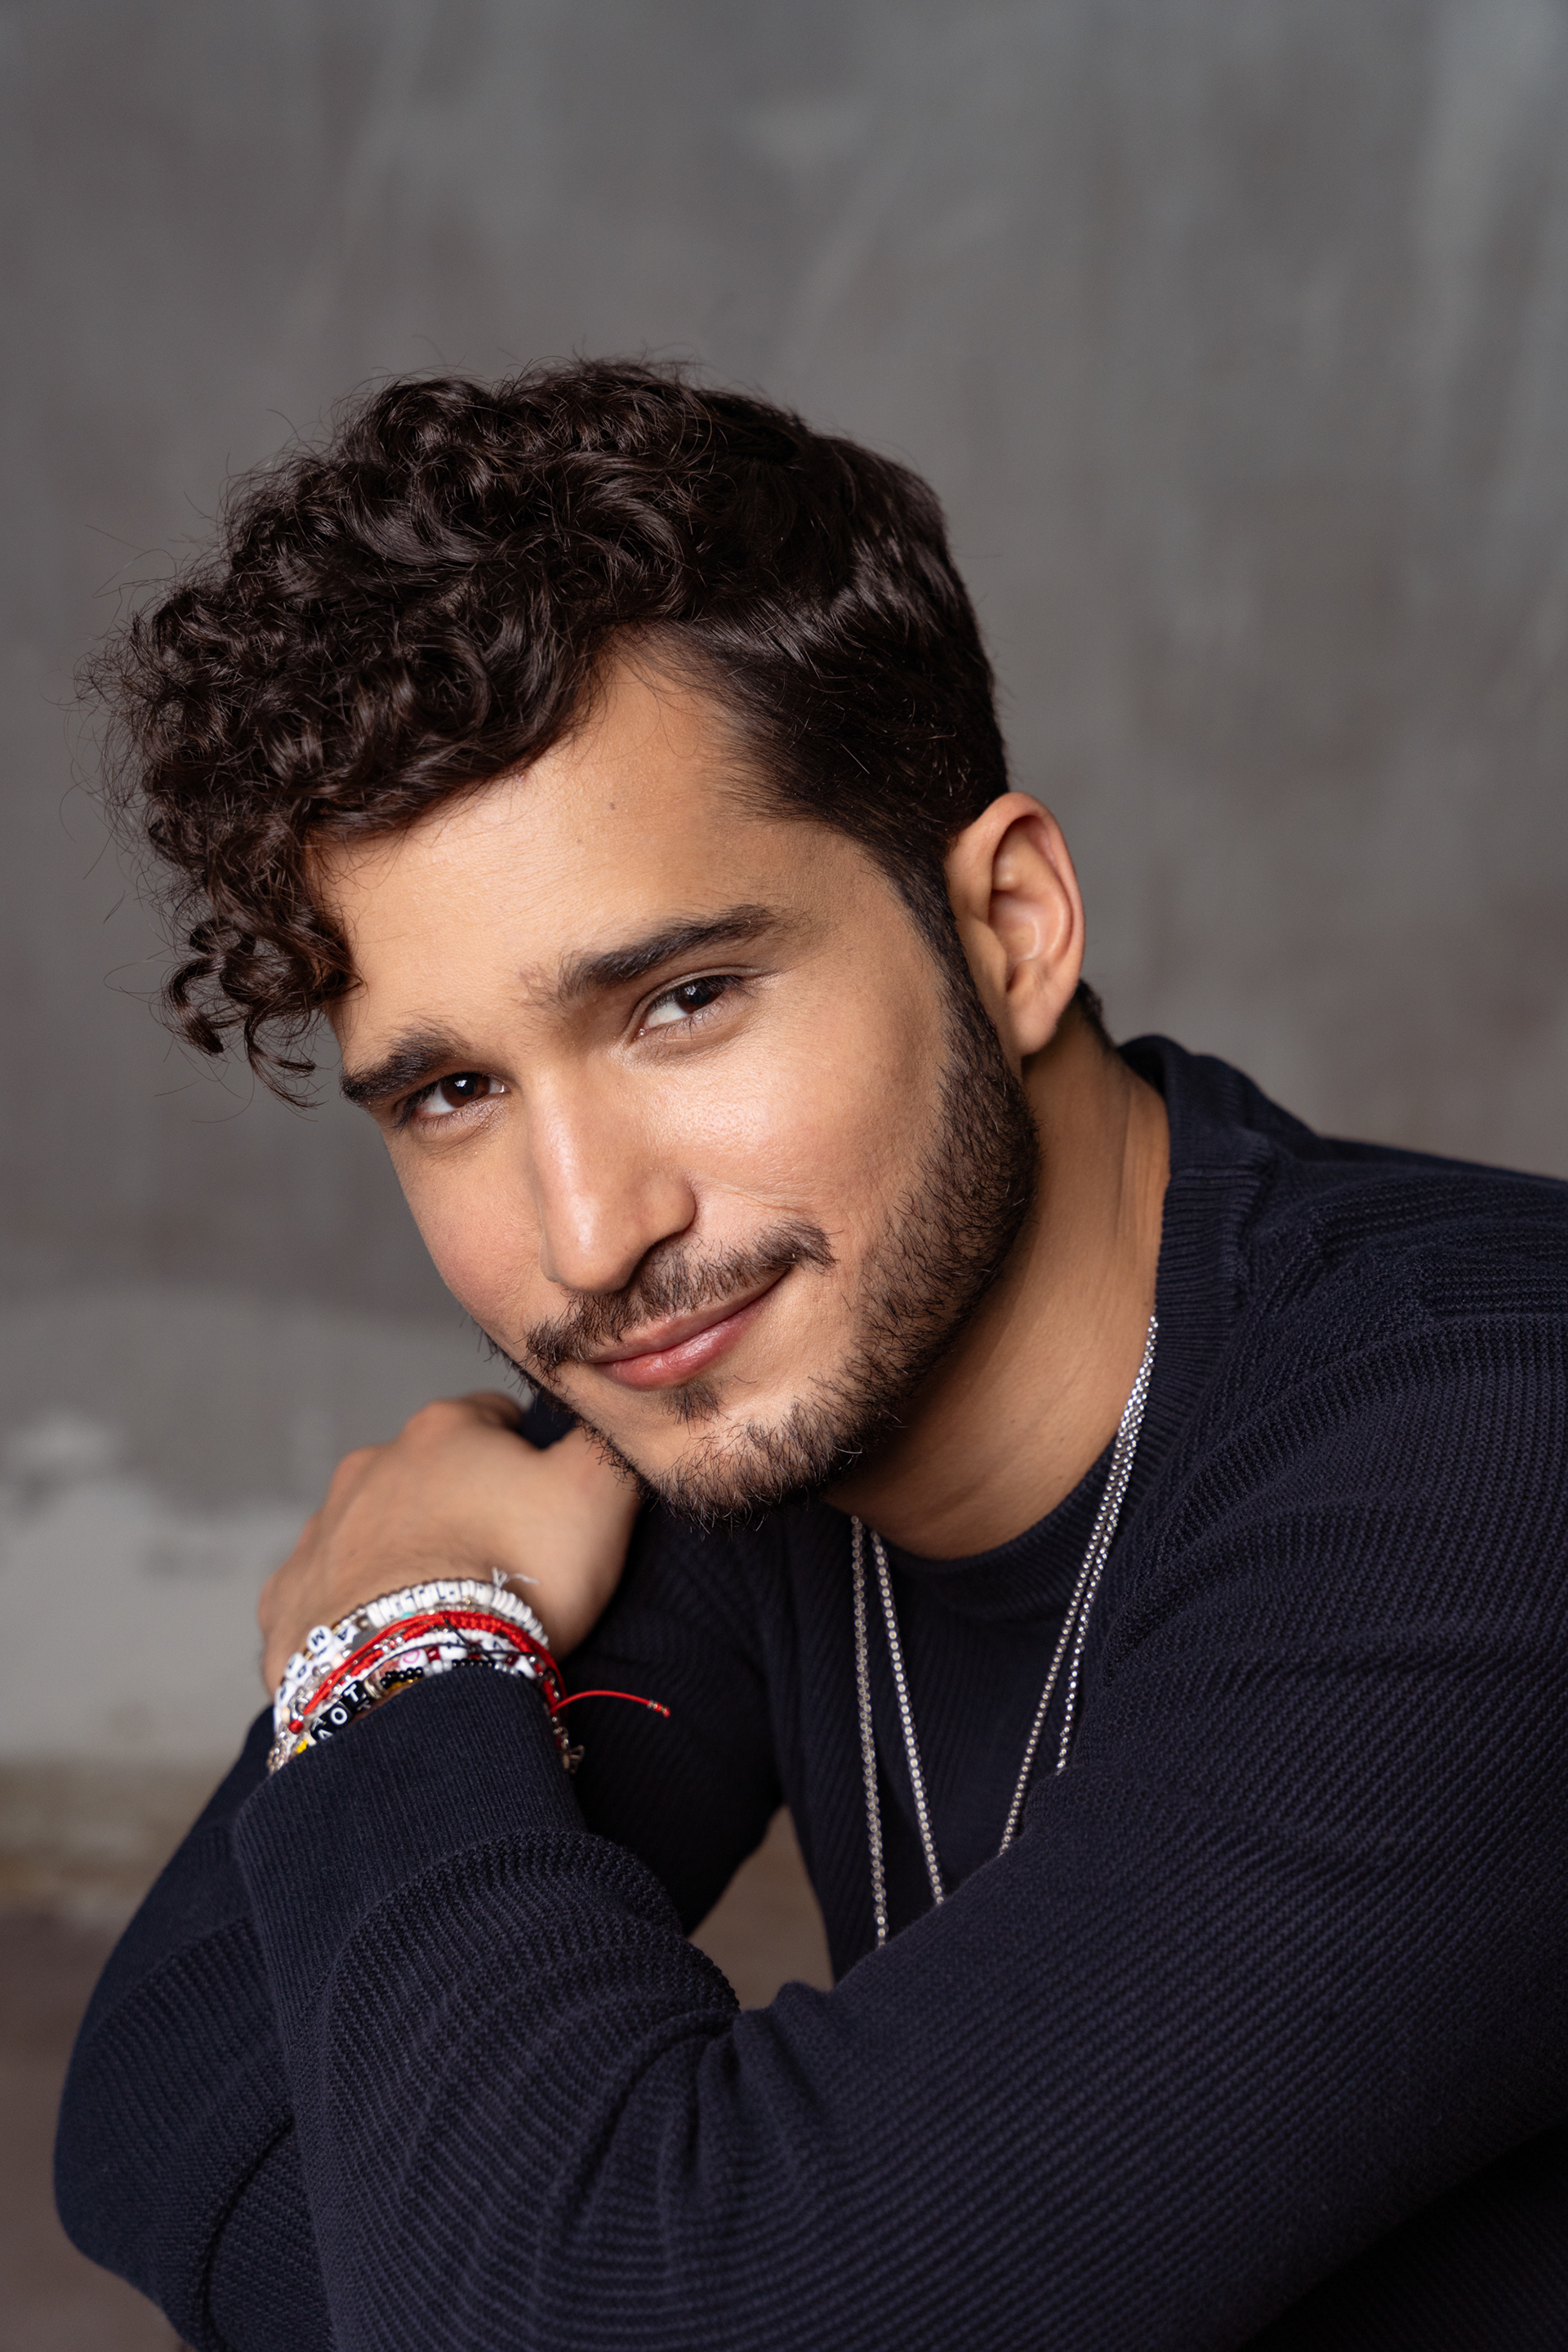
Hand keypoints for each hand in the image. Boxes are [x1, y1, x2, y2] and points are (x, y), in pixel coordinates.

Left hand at [257, 1393, 639, 1692]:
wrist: (417, 1673)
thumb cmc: (514, 1577)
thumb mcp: (597, 1493)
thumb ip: (607, 1442)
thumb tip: (608, 1417)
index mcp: (443, 1430)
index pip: (497, 1418)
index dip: (530, 1460)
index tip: (548, 1512)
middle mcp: (369, 1467)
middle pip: (430, 1477)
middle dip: (463, 1512)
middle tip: (505, 1571)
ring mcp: (320, 1535)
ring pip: (374, 1534)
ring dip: (408, 1559)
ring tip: (451, 1613)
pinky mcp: (288, 1603)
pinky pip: (328, 1598)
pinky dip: (359, 1615)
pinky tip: (393, 1644)